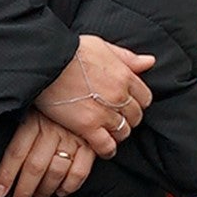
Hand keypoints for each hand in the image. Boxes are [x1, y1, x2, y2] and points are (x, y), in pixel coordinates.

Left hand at [0, 110, 97, 196]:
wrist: (81, 86)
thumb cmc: (53, 101)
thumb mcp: (31, 107)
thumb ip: (21, 128)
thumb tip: (6, 158)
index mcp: (34, 120)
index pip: (16, 153)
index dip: (6, 176)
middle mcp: (52, 130)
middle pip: (35, 167)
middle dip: (24, 190)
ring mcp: (73, 137)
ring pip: (56, 171)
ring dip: (46, 189)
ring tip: (40, 196)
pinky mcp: (90, 144)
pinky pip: (80, 171)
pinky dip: (70, 186)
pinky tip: (62, 191)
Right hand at [36, 35, 155, 156]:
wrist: (47, 62)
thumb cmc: (72, 51)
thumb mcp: (103, 47)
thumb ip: (127, 57)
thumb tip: (149, 62)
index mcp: (125, 76)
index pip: (145, 98)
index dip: (137, 103)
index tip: (128, 105)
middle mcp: (119, 95)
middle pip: (135, 116)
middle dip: (128, 119)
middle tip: (116, 119)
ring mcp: (104, 112)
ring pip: (123, 132)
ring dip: (117, 134)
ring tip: (108, 132)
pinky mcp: (87, 126)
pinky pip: (106, 145)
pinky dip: (107, 150)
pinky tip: (104, 149)